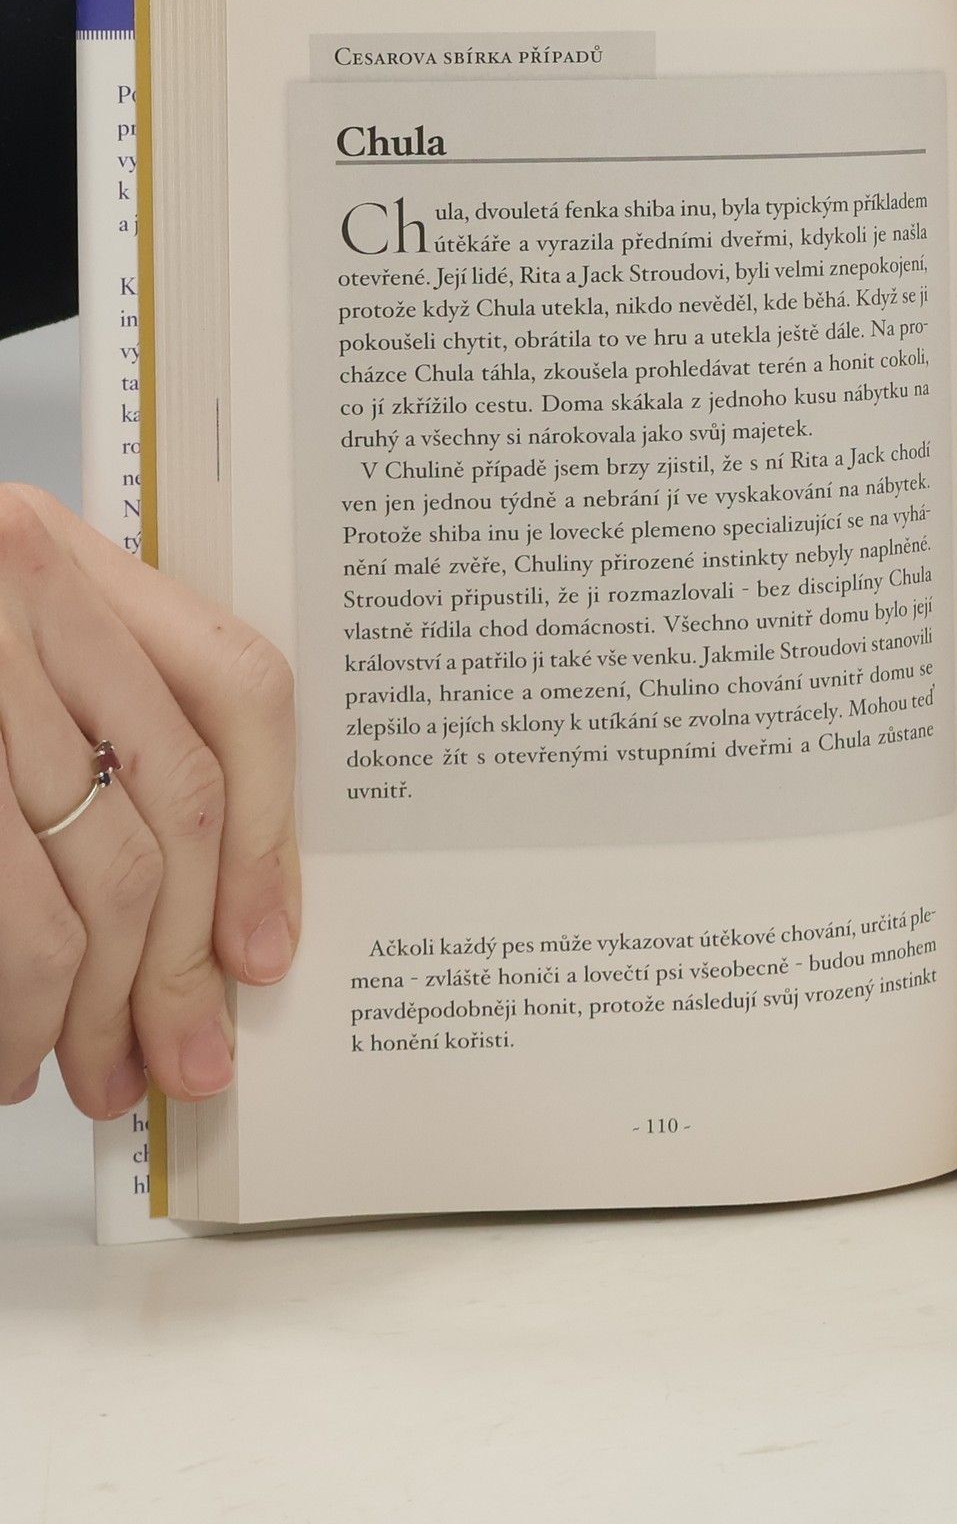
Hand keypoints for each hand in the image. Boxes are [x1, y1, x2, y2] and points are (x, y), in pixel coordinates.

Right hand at [0, 485, 298, 1117]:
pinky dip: (15, 1003)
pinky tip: (9, 1050)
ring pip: (83, 883)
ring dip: (94, 1008)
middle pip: (165, 809)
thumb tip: (216, 909)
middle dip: (178, 962)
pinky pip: (6, 919)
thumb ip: (95, 727)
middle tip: (181, 1056)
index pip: (233, 688)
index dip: (266, 832)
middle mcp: (9, 591)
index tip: (263, 948)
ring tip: (87, 1071)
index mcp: (54, 550)